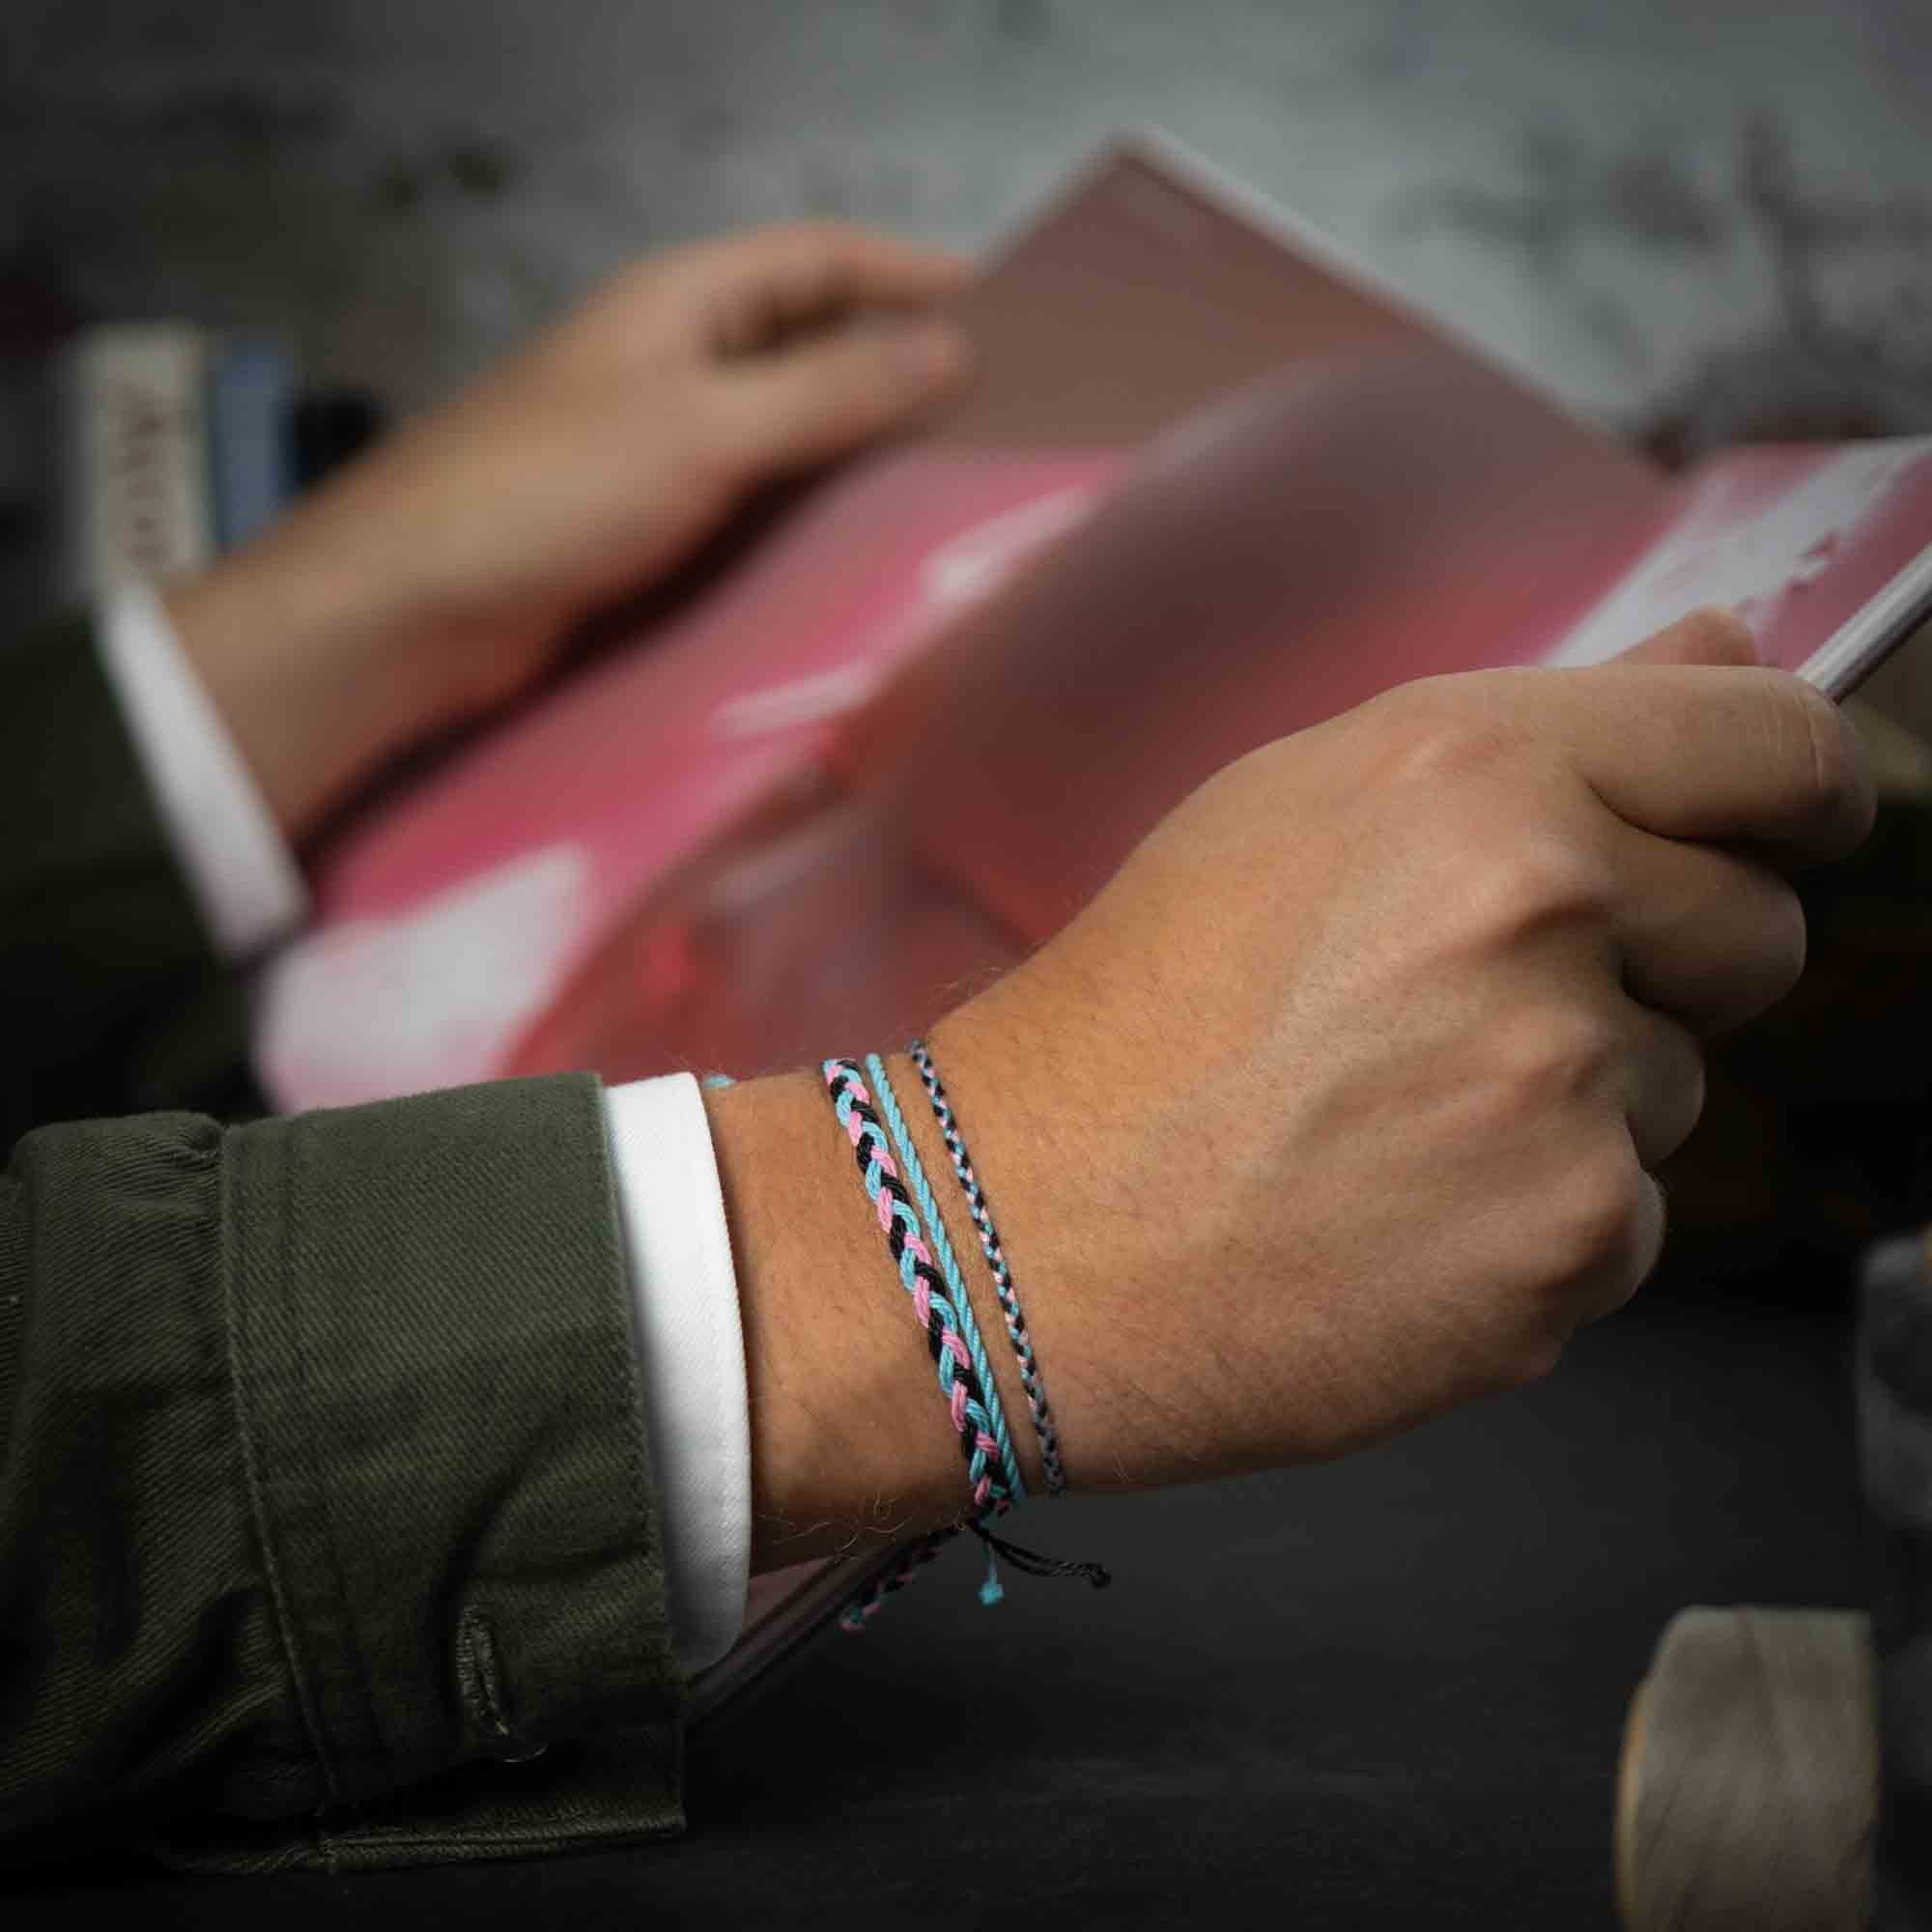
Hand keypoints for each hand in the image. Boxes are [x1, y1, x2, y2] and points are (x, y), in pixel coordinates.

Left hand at [168, 224, 968, 836]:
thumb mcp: (702, 428)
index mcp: (681, 304)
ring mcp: (663, 453)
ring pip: (789, 438)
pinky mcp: (654, 534)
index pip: (818, 262)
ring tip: (958, 488)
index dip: (908, 274)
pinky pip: (756, 512)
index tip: (1002, 311)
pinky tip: (868, 558)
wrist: (417, 614)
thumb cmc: (550, 493)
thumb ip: (826, 391)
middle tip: (1000, 415)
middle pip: (810, 347)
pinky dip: (812, 522)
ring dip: (861, 457)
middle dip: (898, 372)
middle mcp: (676, 366)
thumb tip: (948, 351)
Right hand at [920, 611, 1871, 1489]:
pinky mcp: (1566, 1247)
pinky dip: (1533, 1225)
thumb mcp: (1297, 804)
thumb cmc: (1136, 1011)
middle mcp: (1546, 911)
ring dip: (1572, 1105)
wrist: (1020, 1228)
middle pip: (1753, 932)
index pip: (1772, 747)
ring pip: (1674, 1087)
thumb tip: (1728, 649)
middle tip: (1475, 1009)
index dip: (1794, 792)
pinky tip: (1396, 1218)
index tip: (1784, 828)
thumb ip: (1532, 727)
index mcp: (1477, 771)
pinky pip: (1624, 1219)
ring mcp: (1564, 1089)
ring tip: (1389, 1122)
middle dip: (1657, 969)